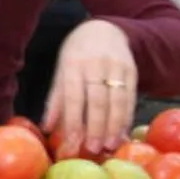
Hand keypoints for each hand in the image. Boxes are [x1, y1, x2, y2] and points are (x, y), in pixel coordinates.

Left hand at [43, 19, 137, 154]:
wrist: (104, 29)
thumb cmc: (77, 55)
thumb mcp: (61, 71)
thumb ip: (56, 100)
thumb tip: (46, 128)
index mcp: (73, 65)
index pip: (74, 96)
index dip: (75, 120)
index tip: (74, 142)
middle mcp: (95, 65)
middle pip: (98, 100)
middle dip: (96, 127)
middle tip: (93, 149)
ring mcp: (116, 67)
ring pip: (117, 100)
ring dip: (114, 126)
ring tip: (109, 145)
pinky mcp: (132, 70)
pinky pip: (130, 97)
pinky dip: (126, 117)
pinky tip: (122, 133)